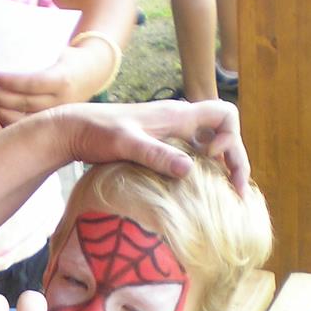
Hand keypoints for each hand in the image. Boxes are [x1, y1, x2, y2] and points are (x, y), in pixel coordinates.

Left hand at [0, 45, 105, 125]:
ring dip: (2, 114)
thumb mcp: (58, 50)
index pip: (32, 83)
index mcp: (63, 79)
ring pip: (26, 120)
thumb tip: (3, 45)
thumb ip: (35, 53)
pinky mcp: (54, 123)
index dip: (10, 82)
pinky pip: (29, 127)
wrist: (93, 73)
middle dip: (0, 99)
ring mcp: (58, 115)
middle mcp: (62, 101)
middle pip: (25, 103)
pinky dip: (10, 124)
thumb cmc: (68, 57)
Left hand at [54, 98, 250, 195]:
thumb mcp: (127, 144)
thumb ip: (156, 154)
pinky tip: (192, 192)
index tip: (211, 159)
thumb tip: (189, 170)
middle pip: (222, 135)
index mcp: (178, 116)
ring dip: (218, 168)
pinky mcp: (157, 145)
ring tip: (222, 196)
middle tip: (236, 192)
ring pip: (207, 146)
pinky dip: (198, 171)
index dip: (229, 137)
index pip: (225, 115)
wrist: (73, 129)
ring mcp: (168, 134)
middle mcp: (178, 122)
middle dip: (234, 160)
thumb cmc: (98, 132)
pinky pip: (189, 155)